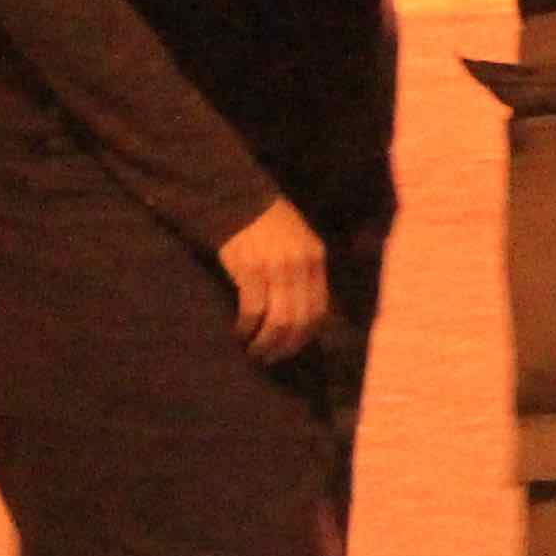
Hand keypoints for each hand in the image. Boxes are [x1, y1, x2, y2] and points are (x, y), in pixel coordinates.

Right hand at [216, 197, 330, 361]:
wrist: (236, 198)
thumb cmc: (265, 223)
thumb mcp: (298, 242)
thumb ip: (304, 272)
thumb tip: (303, 311)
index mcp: (315, 259)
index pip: (319, 309)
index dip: (306, 335)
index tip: (292, 348)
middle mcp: (300, 266)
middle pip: (299, 320)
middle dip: (286, 345)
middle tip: (270, 358)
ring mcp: (275, 268)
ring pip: (278, 320)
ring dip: (265, 342)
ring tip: (254, 352)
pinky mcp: (249, 270)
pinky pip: (252, 309)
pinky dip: (246, 327)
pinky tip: (238, 333)